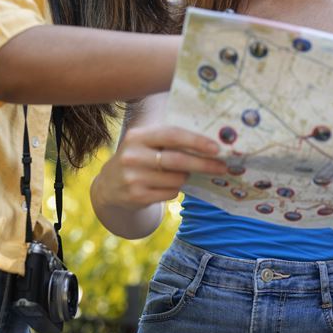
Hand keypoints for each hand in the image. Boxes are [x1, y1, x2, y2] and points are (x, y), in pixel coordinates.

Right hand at [92, 123, 223, 211]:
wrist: (109, 185)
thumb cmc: (139, 158)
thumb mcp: (146, 143)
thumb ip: (170, 139)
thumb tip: (211, 143)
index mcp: (138, 136)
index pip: (172, 135)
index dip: (196, 141)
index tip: (216, 148)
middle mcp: (133, 156)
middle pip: (178, 160)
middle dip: (204, 164)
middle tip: (222, 167)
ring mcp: (133, 178)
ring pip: (177, 179)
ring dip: (186, 177)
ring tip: (182, 174)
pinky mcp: (136, 196)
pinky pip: (170, 193)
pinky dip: (175, 189)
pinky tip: (167, 185)